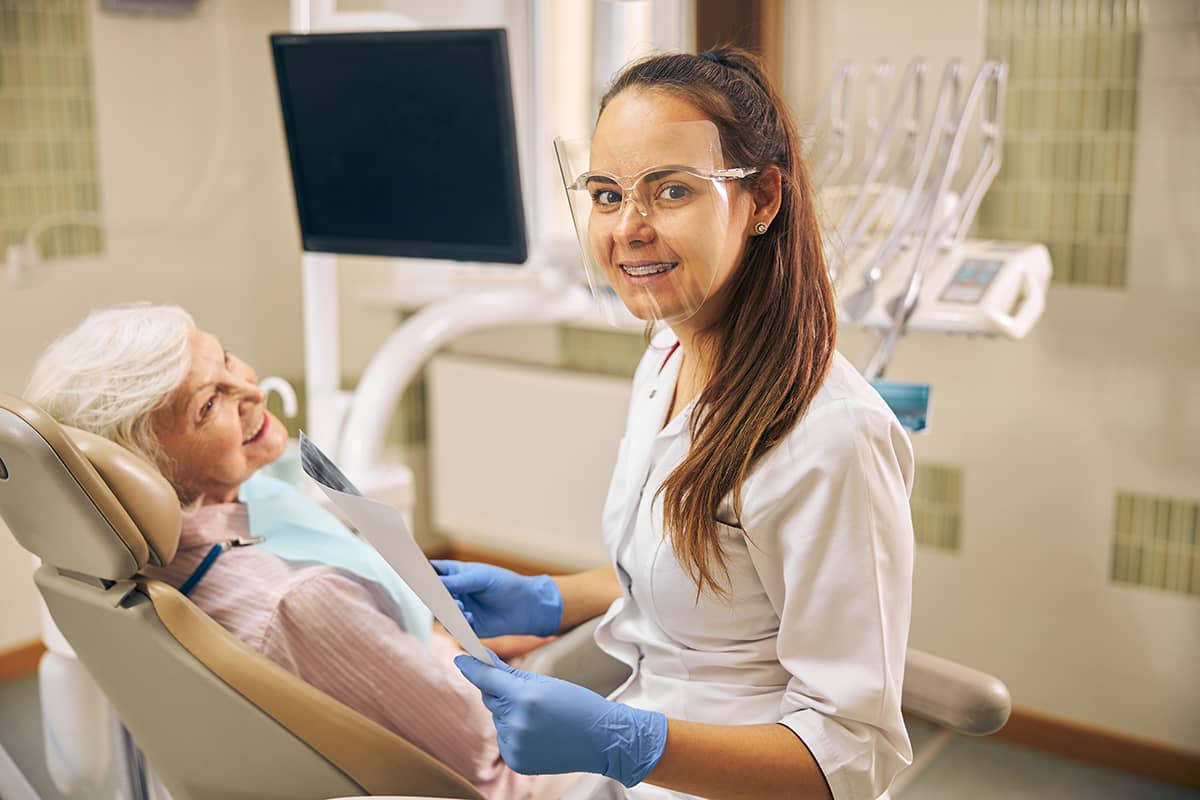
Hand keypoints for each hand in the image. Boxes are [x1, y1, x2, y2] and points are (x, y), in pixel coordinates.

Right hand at [432, 560, 562, 637]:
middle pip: (433, 596)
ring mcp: (460, 610)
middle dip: (431, 596)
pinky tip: (469, 617)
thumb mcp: (481, 579)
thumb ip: (458, 582)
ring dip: (447, 611)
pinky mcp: (468, 627)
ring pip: (443, 614)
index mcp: (455, 574)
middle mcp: (454, 592)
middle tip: (431, 596)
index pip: (432, 572)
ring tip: (459, 606)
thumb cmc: (505, 584)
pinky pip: (456, 628)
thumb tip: (435, 584)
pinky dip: (459, 624)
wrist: (527, 606)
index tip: (411, 574)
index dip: (420, 573)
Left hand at [455, 654, 666, 787]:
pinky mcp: (516, 761)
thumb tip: (484, 661)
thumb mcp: (545, 682)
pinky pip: (504, 738)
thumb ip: (511, 673)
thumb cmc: (576, 704)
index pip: (487, 679)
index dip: (471, 667)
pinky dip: (515, 733)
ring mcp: (516, 745)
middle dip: (501, 693)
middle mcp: (517, 723)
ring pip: (498, 719)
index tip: (460, 658)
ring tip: (541, 719)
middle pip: (491, 699)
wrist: (602, 739)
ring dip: (510, 714)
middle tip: (527, 694)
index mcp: (526, 698)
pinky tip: (538, 734)